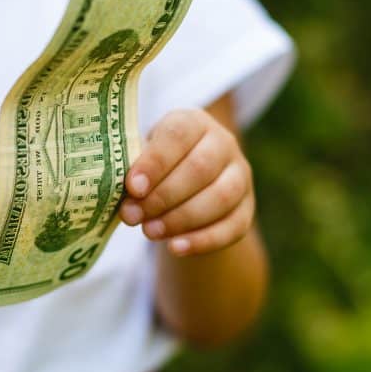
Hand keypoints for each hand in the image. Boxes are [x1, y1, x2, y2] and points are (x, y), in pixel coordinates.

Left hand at [118, 109, 253, 256]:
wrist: (187, 183)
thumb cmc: (155, 166)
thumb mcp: (143, 157)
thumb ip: (135, 170)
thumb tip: (124, 196)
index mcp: (194, 122)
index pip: (178, 135)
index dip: (155, 162)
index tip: (132, 187)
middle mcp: (223, 143)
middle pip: (200, 168)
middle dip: (163, 196)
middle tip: (132, 215)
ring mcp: (240, 176)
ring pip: (220, 197)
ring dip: (181, 218)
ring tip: (149, 231)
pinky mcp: (246, 208)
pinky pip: (232, 227)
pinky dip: (203, 240)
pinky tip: (175, 248)